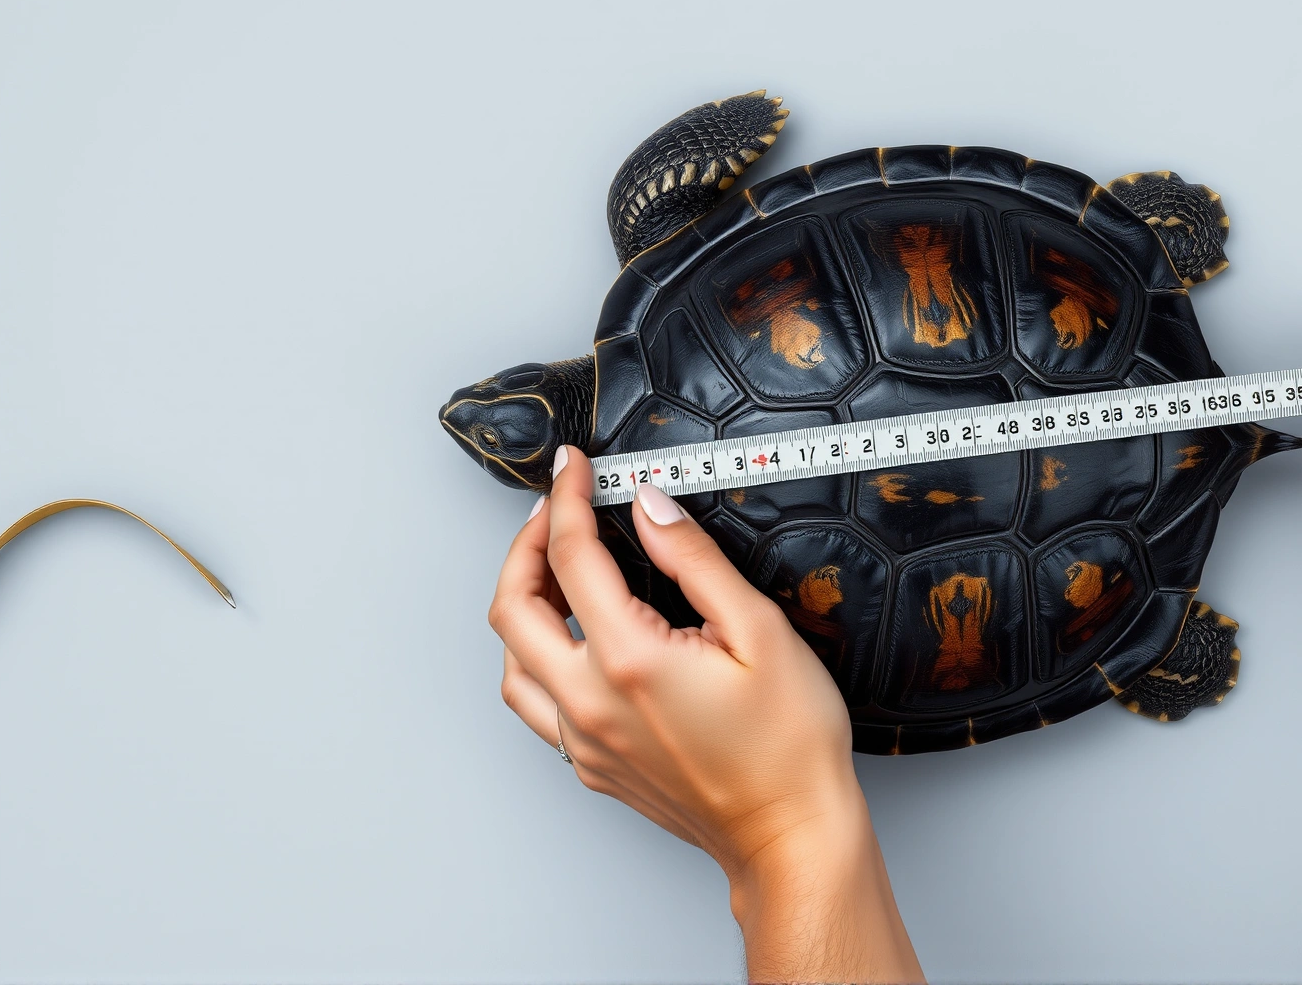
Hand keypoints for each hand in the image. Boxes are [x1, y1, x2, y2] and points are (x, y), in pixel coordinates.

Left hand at [486, 447, 922, 983]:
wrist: (790, 834)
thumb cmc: (790, 746)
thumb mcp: (761, 631)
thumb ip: (696, 561)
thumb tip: (650, 508)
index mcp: (630, 660)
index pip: (571, 557)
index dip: (567, 498)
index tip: (574, 467)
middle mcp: (591, 704)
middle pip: (512, 610)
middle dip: (525, 546)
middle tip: (555, 510)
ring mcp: (585, 742)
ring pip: (511, 664)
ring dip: (521, 608)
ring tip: (556, 572)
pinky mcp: (594, 767)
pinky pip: (537, 707)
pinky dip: (537, 661)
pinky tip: (574, 643)